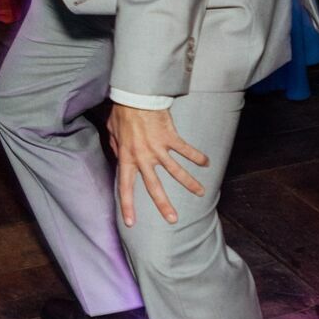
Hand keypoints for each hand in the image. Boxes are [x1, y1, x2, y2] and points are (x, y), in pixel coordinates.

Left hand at [108, 104, 208, 226]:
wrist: (135, 95)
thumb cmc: (122, 112)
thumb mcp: (112, 131)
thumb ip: (114, 146)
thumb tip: (116, 155)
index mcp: (127, 158)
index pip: (125, 187)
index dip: (128, 206)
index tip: (132, 222)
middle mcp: (143, 157)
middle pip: (154, 187)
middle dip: (164, 205)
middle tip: (173, 219)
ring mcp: (158, 148)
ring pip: (176, 171)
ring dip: (189, 183)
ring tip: (200, 192)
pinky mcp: (170, 137)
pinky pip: (185, 149)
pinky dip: (197, 156)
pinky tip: (206, 163)